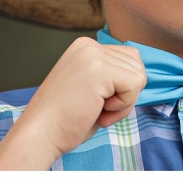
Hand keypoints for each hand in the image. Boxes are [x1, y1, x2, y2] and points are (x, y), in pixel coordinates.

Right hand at [0, 38, 146, 169]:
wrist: (40, 135)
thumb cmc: (67, 120)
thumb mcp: (92, 88)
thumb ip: (113, 76)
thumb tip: (142, 75)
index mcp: (85, 47)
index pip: (130, 58)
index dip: (123, 87)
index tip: (96, 101)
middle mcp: (88, 45)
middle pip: (137, 65)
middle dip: (125, 94)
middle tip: (97, 108)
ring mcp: (92, 55)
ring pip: (138, 76)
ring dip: (123, 102)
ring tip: (96, 110)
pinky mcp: (98, 70)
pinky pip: (135, 85)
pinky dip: (122, 106)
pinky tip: (97, 111)